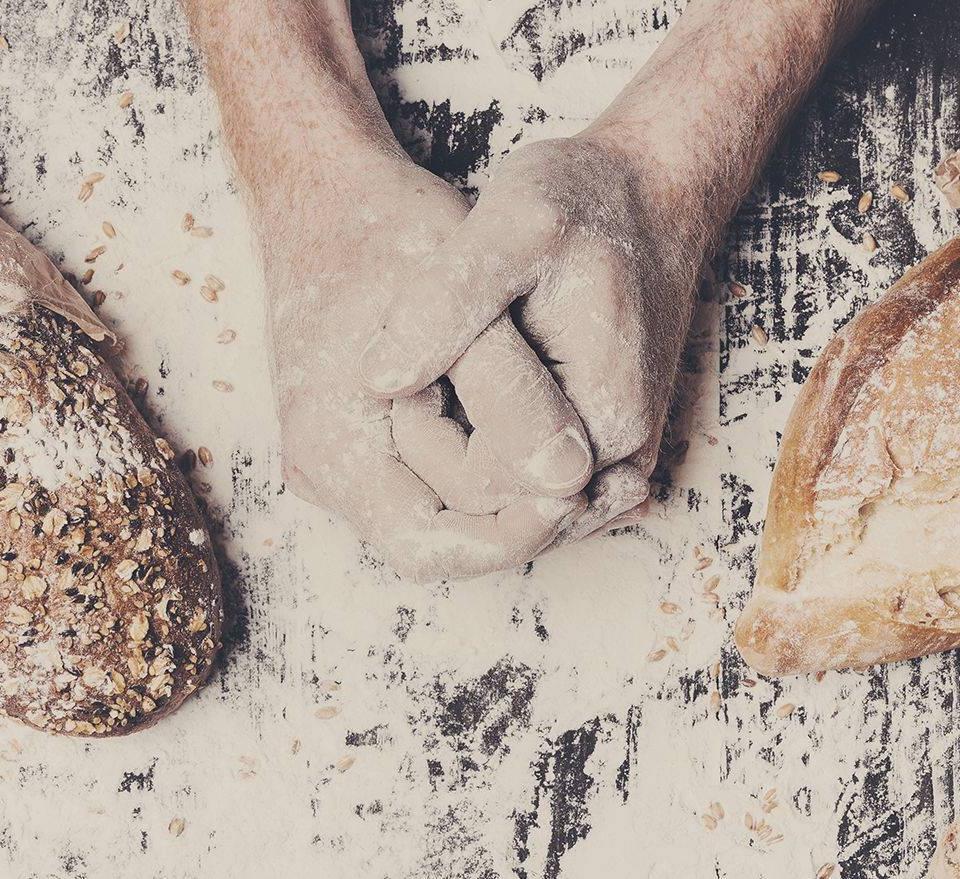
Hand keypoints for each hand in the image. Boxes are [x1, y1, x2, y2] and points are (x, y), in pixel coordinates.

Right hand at [265, 149, 590, 579]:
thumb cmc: (392, 235)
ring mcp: (333, 454)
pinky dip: (488, 462)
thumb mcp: (465, 309)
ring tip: (579, 458)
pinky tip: (540, 434)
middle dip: (518, 516)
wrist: (326, 192)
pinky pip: (429, 476)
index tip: (581, 496)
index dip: (513, 536)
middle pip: (439, 538)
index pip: (431, 550)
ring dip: (509, 491)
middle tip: (597, 481)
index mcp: (332, 450)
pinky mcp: (354, 435)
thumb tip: (574, 476)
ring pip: (438, 509)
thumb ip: (514, 400)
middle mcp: (323, 468)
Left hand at [358, 135, 702, 537]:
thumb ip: (445, 304)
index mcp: (601, 415)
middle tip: (422, 374)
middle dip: (441, 454)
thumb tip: (377, 383)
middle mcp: (620, 455)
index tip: (408, 366)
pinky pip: (539, 487)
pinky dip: (497, 458)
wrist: (653, 191)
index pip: (480, 485)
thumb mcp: (510, 227)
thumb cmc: (586, 201)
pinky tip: (472, 402)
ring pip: (517, 506)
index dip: (423, 435)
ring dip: (468, 460)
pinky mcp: (612, 444)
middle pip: (499, 509)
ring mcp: (621, 457)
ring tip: (450, 384)